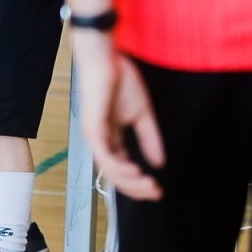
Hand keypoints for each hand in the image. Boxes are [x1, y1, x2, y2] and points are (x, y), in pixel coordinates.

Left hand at [70, 31, 164, 200]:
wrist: (105, 57)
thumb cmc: (119, 79)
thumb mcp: (141, 113)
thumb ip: (149, 137)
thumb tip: (159, 162)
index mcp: (110, 137)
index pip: (122, 167)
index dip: (138, 182)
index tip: (158, 190)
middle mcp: (99, 140)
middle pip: (114, 174)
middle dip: (135, 187)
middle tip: (155, 194)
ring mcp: (93, 135)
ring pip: (108, 169)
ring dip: (129, 181)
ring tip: (148, 185)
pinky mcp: (92, 128)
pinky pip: (104, 155)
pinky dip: (118, 167)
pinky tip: (135, 172)